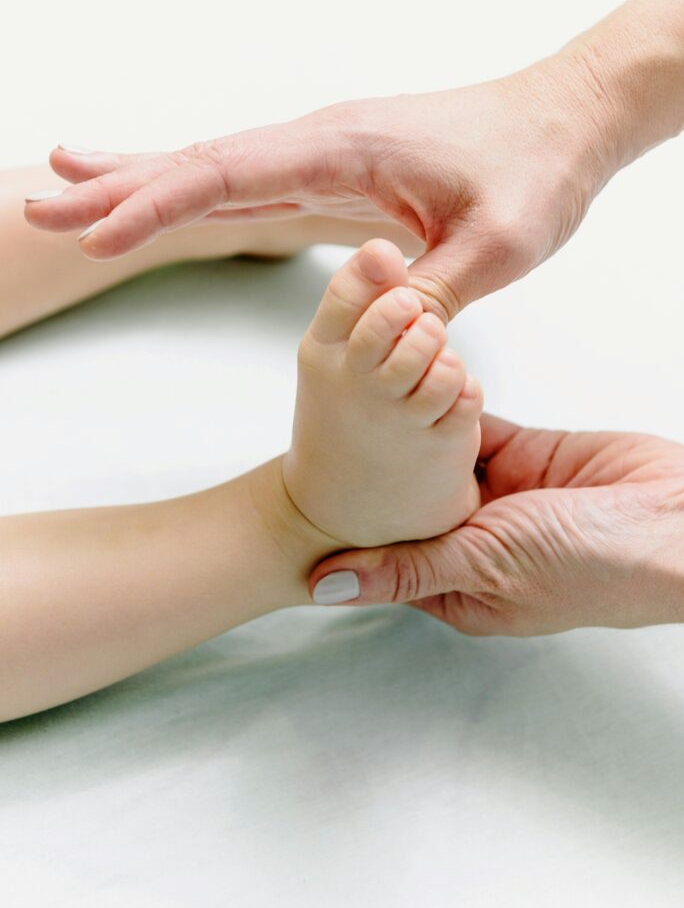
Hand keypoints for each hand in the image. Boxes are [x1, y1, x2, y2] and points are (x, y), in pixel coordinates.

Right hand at [25, 52, 610, 320]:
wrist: (562, 123)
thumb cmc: (536, 171)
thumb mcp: (501, 246)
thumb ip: (431, 291)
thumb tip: (375, 330)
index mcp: (348, 150)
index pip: (232, 174)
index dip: (160, 203)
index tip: (100, 231)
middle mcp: (322, 143)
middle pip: (201, 163)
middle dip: (120, 188)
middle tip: (40, 205)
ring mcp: (324, 154)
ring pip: (216, 167)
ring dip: (142, 183)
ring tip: (71, 191)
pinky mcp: (334, 171)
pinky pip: (249, 179)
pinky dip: (195, 188)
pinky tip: (165, 190)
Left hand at [308, 415, 683, 634]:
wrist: (673, 521)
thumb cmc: (589, 567)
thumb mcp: (485, 567)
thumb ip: (408, 569)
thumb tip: (325, 587)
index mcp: (461, 586)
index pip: (391, 556)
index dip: (356, 527)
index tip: (312, 496)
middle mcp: (475, 541)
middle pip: (412, 504)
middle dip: (380, 473)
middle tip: (329, 439)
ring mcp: (500, 495)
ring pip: (439, 460)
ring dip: (411, 434)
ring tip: (365, 402)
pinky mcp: (525, 454)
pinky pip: (474, 428)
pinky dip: (451, 408)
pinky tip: (417, 387)